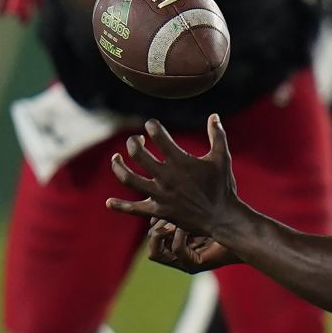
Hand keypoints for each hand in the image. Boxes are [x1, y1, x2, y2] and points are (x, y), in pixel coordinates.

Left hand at [106, 114, 242, 235]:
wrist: (222, 217)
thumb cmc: (222, 186)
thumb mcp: (222, 157)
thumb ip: (217, 135)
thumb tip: (213, 115)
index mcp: (180, 161)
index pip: (158, 136)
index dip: (152, 126)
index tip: (151, 125)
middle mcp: (166, 176)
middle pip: (138, 153)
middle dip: (133, 142)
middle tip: (136, 140)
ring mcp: (159, 194)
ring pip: (128, 178)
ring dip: (118, 166)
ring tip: (116, 158)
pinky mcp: (158, 210)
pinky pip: (134, 208)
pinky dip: (120, 206)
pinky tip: (109, 202)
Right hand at [146, 218, 235, 273]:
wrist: (244, 233)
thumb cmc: (222, 221)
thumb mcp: (194, 217)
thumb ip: (177, 215)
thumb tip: (156, 206)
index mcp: (178, 249)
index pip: (152, 247)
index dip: (154, 229)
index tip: (164, 213)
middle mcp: (180, 261)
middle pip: (152, 251)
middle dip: (158, 230)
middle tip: (171, 216)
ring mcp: (186, 265)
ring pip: (157, 253)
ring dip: (166, 232)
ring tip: (180, 220)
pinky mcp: (195, 266)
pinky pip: (176, 250)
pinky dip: (180, 235)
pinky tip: (190, 225)